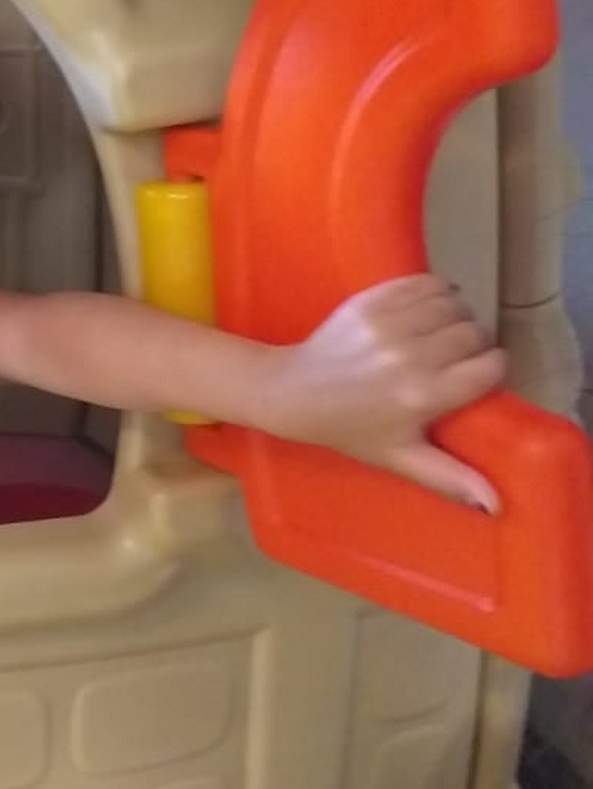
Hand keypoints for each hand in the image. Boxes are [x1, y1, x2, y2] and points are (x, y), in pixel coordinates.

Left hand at [261, 274, 506, 509]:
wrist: (292, 392)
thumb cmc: (349, 429)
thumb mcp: (400, 457)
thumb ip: (449, 478)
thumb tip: (495, 505)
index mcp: (422, 396)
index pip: (490, 367)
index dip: (490, 369)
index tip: (477, 374)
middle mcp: (409, 357)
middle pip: (474, 333)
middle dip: (474, 342)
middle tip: (456, 355)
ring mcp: (386, 325)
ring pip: (453, 303)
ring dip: (455, 314)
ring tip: (441, 331)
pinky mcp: (368, 301)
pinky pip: (423, 282)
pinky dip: (433, 291)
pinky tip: (426, 309)